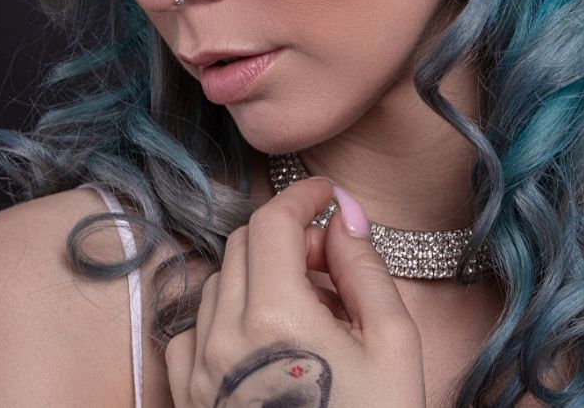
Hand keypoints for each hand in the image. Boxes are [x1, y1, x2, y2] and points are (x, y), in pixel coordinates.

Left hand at [164, 176, 425, 407]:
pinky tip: (264, 342)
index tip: (329, 196)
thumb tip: (344, 215)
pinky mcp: (190, 398)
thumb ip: (364, 268)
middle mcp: (224, 335)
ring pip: (219, 282)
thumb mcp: (393, 344)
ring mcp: (201, 370)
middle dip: (288, 236)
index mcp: (275, 315)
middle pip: (244, 244)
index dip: (305, 197)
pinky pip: (193, 331)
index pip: (274, 221)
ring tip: (309, 312)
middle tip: (331, 262)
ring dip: (261, 276)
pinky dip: (225, 317)